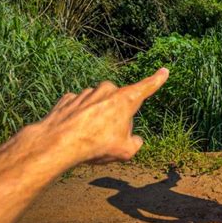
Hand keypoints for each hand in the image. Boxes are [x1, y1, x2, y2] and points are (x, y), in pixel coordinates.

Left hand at [28, 67, 168, 164]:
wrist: (57, 144)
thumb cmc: (96, 146)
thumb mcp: (126, 151)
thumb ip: (135, 143)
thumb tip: (135, 139)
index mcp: (125, 100)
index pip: (146, 87)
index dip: (156, 80)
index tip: (164, 71)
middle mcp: (107, 91)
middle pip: (118, 103)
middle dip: (116, 117)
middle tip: (109, 138)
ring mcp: (86, 93)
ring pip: (98, 105)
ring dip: (97, 118)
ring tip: (89, 138)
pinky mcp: (69, 99)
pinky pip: (79, 108)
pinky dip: (79, 118)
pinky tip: (75, 132)